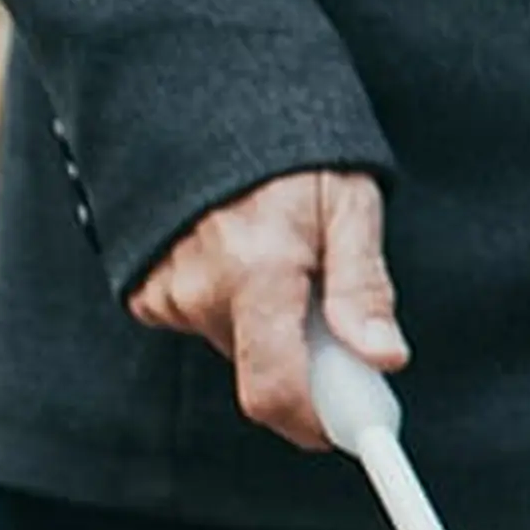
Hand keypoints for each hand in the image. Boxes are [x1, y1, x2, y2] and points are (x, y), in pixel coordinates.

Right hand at [128, 167, 405, 448]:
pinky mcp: (145, 288)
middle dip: (306, 359)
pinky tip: (239, 257)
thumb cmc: (289, 149)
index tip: (350, 430)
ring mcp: (167, 289)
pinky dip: (230, 306)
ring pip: (236, 346)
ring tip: (282, 262)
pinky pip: (201, 323)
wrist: (203, 99)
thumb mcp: (348, 203)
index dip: (316, 426)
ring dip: (268, 327)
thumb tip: (384, 357)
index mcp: (258, 271)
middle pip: (265, 371)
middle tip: (331, 313)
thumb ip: (364, 287)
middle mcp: (202, 288)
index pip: (276, 392)